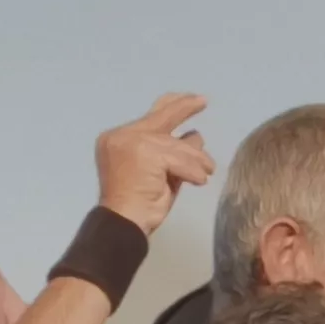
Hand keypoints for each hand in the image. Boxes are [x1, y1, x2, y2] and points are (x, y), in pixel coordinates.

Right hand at [94, 92, 215, 231]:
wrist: (123, 223)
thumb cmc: (139, 205)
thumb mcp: (157, 172)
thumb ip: (169, 153)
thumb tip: (195, 137)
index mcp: (117, 139)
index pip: (149, 117)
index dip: (172, 107)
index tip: (191, 100)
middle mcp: (121, 135)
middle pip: (161, 118)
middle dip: (184, 108)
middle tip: (202, 101)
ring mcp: (132, 142)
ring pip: (176, 143)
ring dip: (195, 159)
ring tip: (207, 170)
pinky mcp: (146, 152)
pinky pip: (180, 159)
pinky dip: (193, 171)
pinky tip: (199, 181)